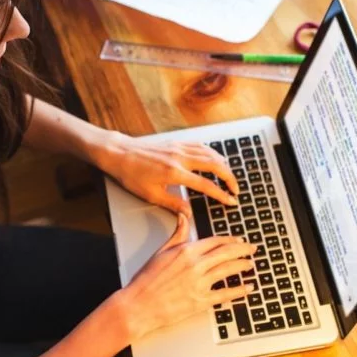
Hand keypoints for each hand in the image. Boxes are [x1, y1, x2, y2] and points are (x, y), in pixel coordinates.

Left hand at [96, 133, 238, 214]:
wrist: (120, 154)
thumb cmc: (132, 175)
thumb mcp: (151, 195)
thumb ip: (173, 204)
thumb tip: (189, 213)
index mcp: (175, 173)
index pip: (206, 185)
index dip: (221, 194)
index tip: (231, 201)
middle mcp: (180, 158)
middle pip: (215, 165)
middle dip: (229, 177)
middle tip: (236, 189)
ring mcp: (179, 148)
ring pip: (210, 153)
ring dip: (223, 164)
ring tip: (229, 176)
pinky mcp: (176, 142)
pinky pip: (200, 145)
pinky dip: (212, 152)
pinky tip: (215, 158)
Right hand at [115, 214, 255, 340]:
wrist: (139, 305)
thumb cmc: (146, 280)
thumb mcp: (161, 252)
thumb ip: (177, 234)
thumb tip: (183, 217)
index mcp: (186, 251)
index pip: (215, 241)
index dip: (230, 239)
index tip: (238, 239)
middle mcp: (196, 265)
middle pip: (227, 253)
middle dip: (243, 250)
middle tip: (252, 249)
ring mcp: (200, 284)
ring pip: (228, 270)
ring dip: (243, 266)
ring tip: (251, 264)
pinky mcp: (201, 301)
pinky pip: (226, 294)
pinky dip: (239, 291)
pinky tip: (248, 288)